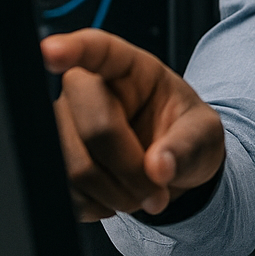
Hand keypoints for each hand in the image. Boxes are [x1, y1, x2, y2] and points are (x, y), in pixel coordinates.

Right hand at [41, 28, 224, 220]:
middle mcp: (85, 91)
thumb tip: (159, 167)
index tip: (52, 51)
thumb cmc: (185, 137)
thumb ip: (187, 146)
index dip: (73, 50)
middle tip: (158, 191)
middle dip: (131, 170)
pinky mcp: (50, 160)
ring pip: (74, 167)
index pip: (96, 50)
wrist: (170, 169)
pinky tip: (117, 196)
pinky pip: (64, 192)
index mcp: (127, 68)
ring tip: (142, 194)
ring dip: (115, 194)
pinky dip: (97, 205)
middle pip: (94, 130)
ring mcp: (61, 125)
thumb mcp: (204, 134)